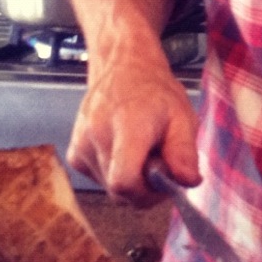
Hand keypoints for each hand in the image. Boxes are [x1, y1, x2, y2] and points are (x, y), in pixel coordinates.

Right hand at [67, 49, 199, 200]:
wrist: (122, 68)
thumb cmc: (154, 91)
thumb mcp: (182, 117)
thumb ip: (184, 152)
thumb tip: (188, 182)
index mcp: (127, 126)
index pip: (124, 182)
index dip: (147, 193)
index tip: (163, 181)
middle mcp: (97, 137)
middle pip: (119, 191)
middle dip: (144, 188)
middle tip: (158, 162)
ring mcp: (81, 146)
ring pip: (109, 189)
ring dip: (130, 179)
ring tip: (141, 150)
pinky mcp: (74, 154)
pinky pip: (98, 179)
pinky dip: (115, 173)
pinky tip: (123, 150)